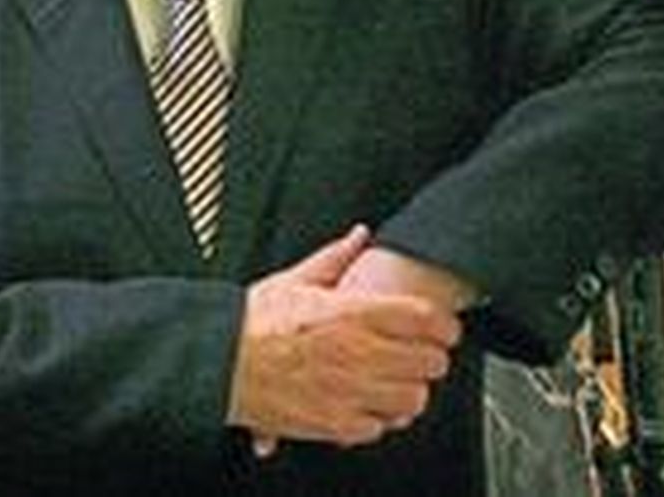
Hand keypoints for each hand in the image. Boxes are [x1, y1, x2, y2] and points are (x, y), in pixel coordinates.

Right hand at [228, 225, 461, 448]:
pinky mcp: (337, 423)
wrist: (219, 363)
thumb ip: (334, 257)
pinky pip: (381, 427)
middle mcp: (359, 353)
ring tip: (397, 381)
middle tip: (421, 353)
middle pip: (430, 362)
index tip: (443, 328)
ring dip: (410, 390)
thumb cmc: (252, 323)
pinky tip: (367, 404)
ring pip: (414, 399)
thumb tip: (358, 236)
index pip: (426, 319)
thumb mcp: (293, 279)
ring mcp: (351, 392)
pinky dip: (380, 417)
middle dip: (430, 357)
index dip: (443, 325)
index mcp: (352, 313)